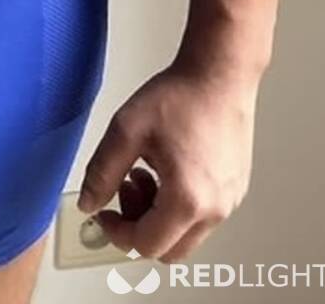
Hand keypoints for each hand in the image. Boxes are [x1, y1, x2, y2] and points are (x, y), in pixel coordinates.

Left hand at [77, 61, 259, 261]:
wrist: (218, 75)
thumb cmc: (179, 97)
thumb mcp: (126, 130)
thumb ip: (102, 171)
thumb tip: (89, 203)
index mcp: (188, 200)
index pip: (146, 244)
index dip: (116, 231)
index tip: (103, 211)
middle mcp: (215, 209)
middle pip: (168, 249)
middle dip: (138, 226)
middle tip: (125, 189)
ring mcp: (230, 201)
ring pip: (186, 234)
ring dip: (157, 214)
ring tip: (144, 172)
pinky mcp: (235, 190)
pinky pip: (202, 216)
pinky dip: (178, 205)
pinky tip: (166, 168)